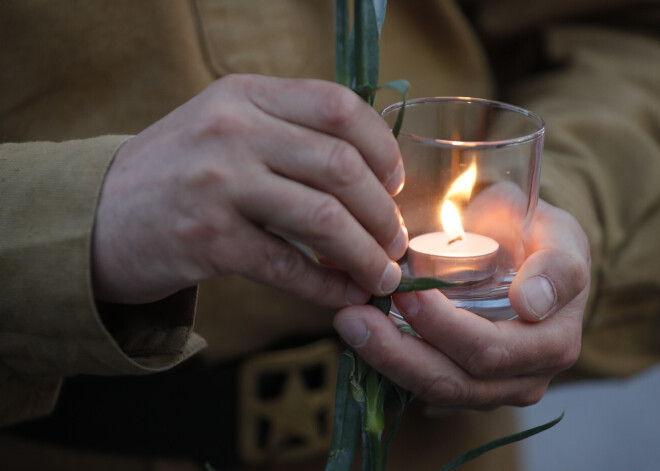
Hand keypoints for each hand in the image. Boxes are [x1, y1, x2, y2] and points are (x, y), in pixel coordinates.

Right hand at [92, 74, 406, 304]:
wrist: (95, 216)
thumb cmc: (176, 174)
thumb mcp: (224, 129)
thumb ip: (287, 135)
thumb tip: (371, 179)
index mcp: (244, 94)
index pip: (338, 106)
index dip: (382, 147)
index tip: (395, 183)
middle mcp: (232, 130)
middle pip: (340, 166)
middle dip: (383, 213)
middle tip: (396, 242)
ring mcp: (217, 183)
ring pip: (322, 218)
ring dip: (365, 254)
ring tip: (382, 276)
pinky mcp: (206, 240)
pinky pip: (287, 265)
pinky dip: (325, 286)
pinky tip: (343, 296)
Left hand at [333, 199, 589, 407]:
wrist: (523, 250)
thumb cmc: (537, 236)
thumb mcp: (559, 236)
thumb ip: (556, 265)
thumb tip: (530, 304)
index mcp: (554, 343)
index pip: (490, 350)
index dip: (444, 327)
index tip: (406, 292)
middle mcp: (526, 376)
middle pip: (455, 380)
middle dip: (399, 350)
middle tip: (356, 313)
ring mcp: (493, 387)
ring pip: (433, 389)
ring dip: (385, 359)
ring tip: (349, 322)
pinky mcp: (463, 383)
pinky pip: (422, 383)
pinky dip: (387, 361)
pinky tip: (360, 334)